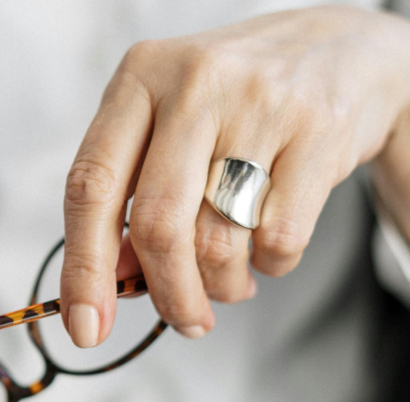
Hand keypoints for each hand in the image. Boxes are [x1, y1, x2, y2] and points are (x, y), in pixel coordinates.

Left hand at [60, 6, 409, 343]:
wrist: (338, 51)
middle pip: (158, 226)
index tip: (86, 328)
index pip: (90, 187)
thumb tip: (114, 281)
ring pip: (218, 241)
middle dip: (168, 295)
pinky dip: (269, 266)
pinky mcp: (317, 131)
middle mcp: (193, 85)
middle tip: (185, 322)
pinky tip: (268, 248)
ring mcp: (258, 104)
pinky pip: (278, 240)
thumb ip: (131, 197)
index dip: (83, 269)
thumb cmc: (232, 105)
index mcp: (138, 79)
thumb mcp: (166, 130)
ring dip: (220, 285)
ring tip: (230, 280)